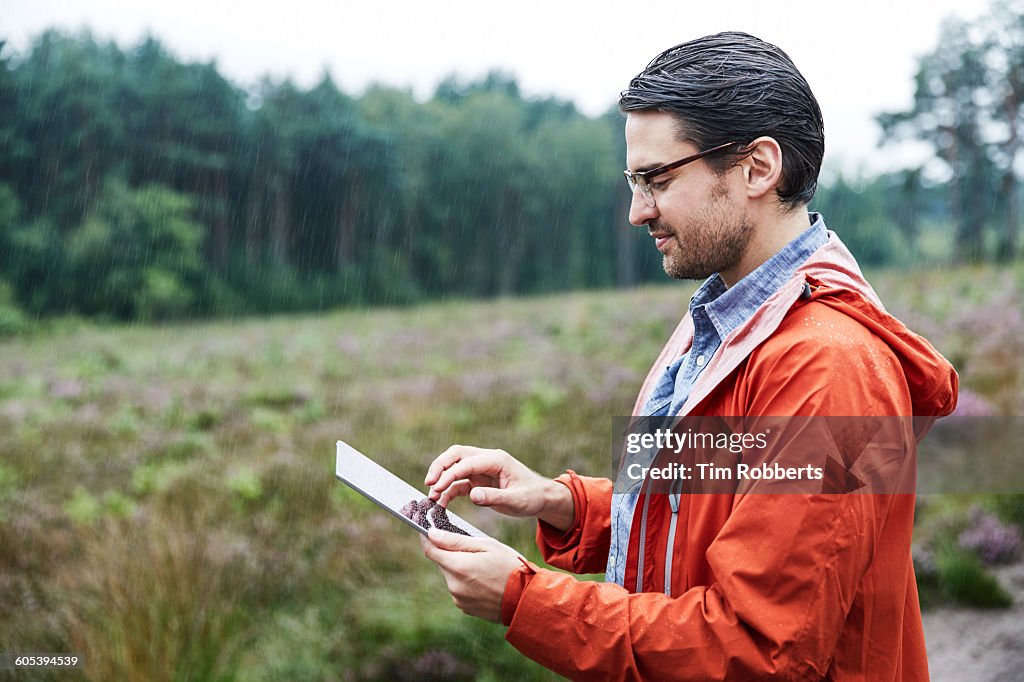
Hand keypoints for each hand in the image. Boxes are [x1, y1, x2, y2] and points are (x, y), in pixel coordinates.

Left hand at [420, 528, 523, 622]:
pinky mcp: (464, 607)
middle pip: (441, 563)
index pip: (430, 550)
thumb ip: (456, 540)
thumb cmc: (510, 567)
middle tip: (472, 549)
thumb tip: (432, 534)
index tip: (429, 531)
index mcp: (459, 567)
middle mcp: (454, 585)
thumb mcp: (487, 546)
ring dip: (459, 569)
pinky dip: (466, 582)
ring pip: (451, 576)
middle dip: (451, 553)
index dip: (427, 538)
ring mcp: (458, 599)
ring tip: (483, 567)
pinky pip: (459, 589)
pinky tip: (484, 581)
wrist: (526, 599)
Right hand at [424, 445, 573, 530]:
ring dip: (441, 480)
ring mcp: (481, 470)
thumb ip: (494, 497)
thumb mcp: (517, 500)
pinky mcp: (478, 481)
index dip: (450, 473)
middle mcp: (486, 460)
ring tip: (431, 497)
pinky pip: (459, 482)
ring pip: (454, 467)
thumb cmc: (532, 497)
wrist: (542, 498)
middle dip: (440, 467)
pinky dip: (448, 490)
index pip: (467, 462)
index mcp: (496, 460)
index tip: (436, 486)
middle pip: (456, 455)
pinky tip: (440, 502)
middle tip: (428, 484)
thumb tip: (472, 495)